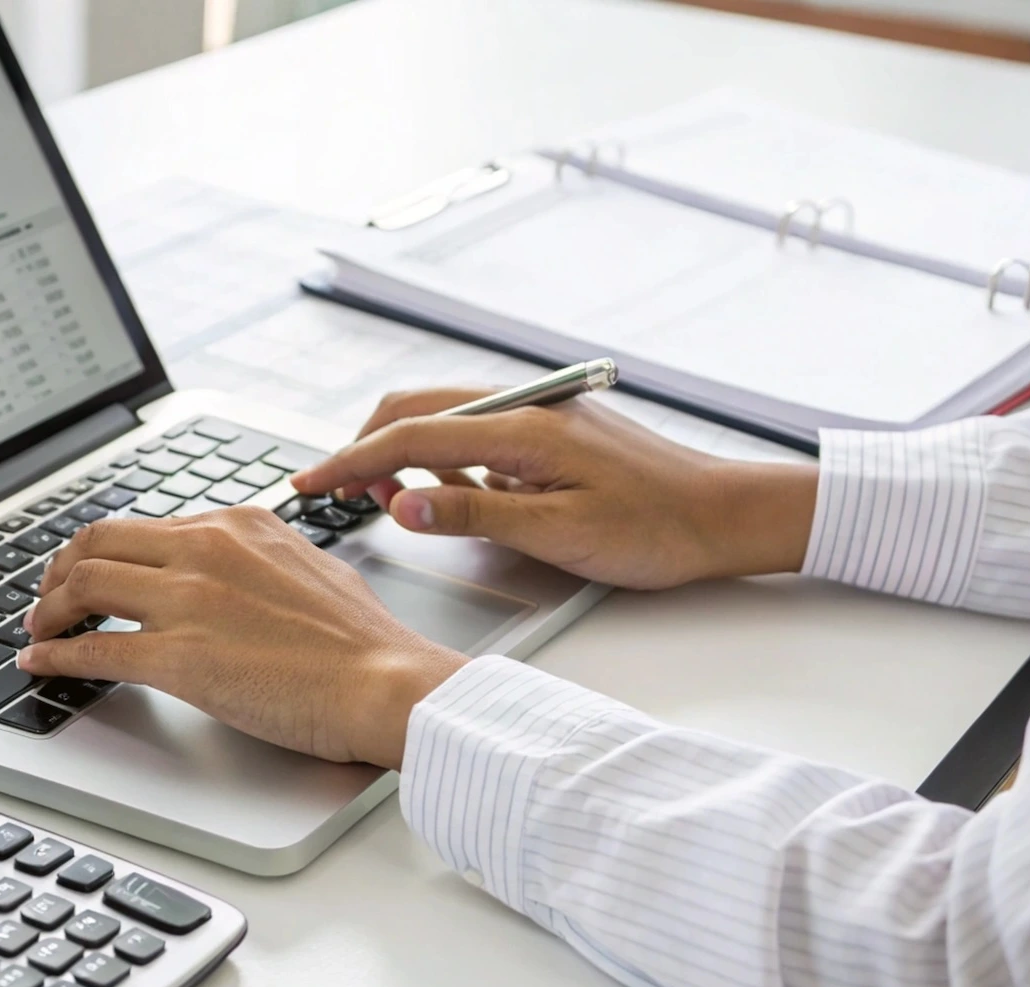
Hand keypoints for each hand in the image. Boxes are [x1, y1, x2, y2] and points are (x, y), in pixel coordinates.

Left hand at [16, 508, 466, 770]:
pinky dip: (55, 655)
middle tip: (49, 598)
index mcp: (236, 525)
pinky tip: (41, 663)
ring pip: (84, 586)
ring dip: (49, 611)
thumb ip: (259, 562)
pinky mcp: (178, 657)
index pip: (144, 526)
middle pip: (97, 542)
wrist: (384, 682)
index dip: (102, 551)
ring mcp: (187, 601)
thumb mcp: (306, 568)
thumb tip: (234, 575)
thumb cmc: (363, 642)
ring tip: (40, 631)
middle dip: (60, 571)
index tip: (89, 572)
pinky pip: (94, 650)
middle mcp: (204, 550)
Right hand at [292, 389, 818, 589]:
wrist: (721, 513)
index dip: (348, 462)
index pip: (407, 436)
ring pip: (439, 420)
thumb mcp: (557, 534)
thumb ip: (473, 515)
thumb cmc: (654, 528)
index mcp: (519, 428)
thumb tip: (402, 505)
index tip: (308, 485)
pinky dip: (440, 460)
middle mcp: (520, 407)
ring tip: (393, 506)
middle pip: (413, 412)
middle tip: (339, 498)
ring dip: (402, 456)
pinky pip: (471, 434)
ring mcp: (532, 414)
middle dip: (366, 451)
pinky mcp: (543, 431)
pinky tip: (450, 498)